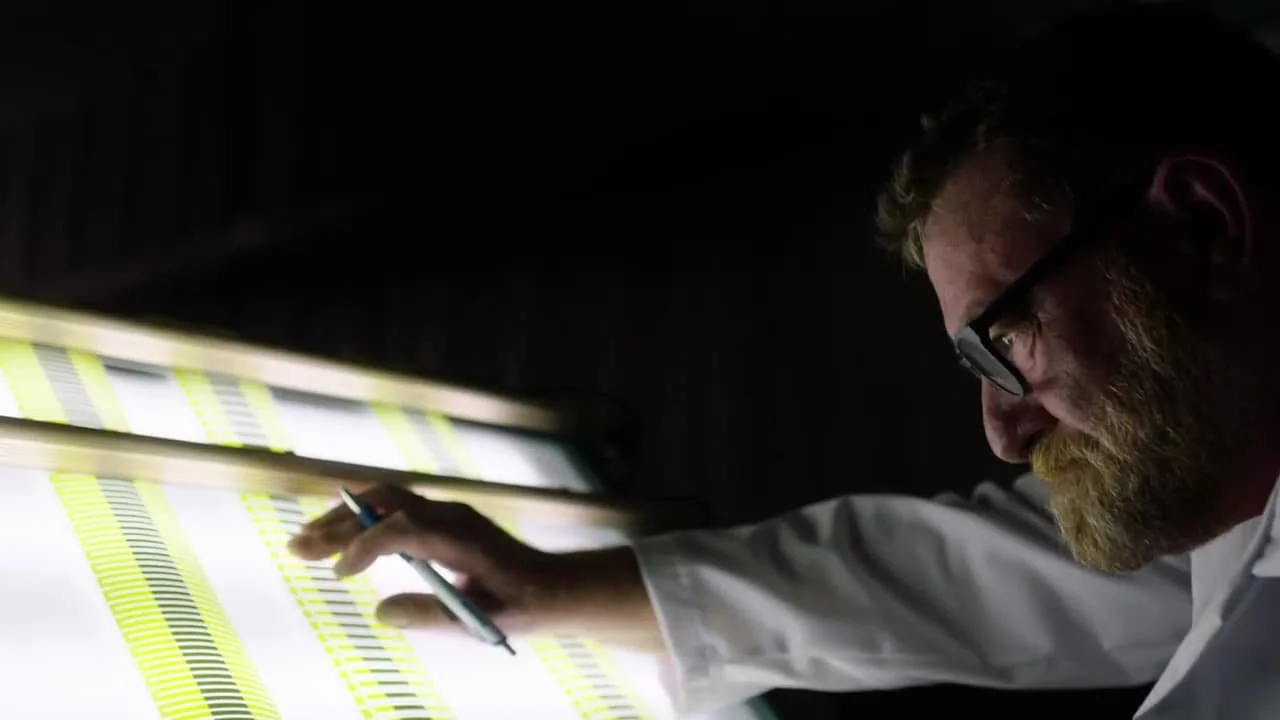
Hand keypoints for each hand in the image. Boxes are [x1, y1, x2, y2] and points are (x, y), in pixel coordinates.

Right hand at [287, 483, 558, 633]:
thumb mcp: (479, 620)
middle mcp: (451, 515)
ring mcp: (446, 513)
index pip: (404, 527)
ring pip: (386, 500)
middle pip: (385, 503)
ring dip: (344, 517)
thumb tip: (380, 612)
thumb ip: (431, 616)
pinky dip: (362, 519)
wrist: (553, 585)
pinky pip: (395, 508)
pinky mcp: (442, 519)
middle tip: (297, 549)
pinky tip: (338, 539)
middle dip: (338, 523)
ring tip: (305, 542)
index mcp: (461, 537)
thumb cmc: (521, 604)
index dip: (368, 544)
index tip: (341, 571)